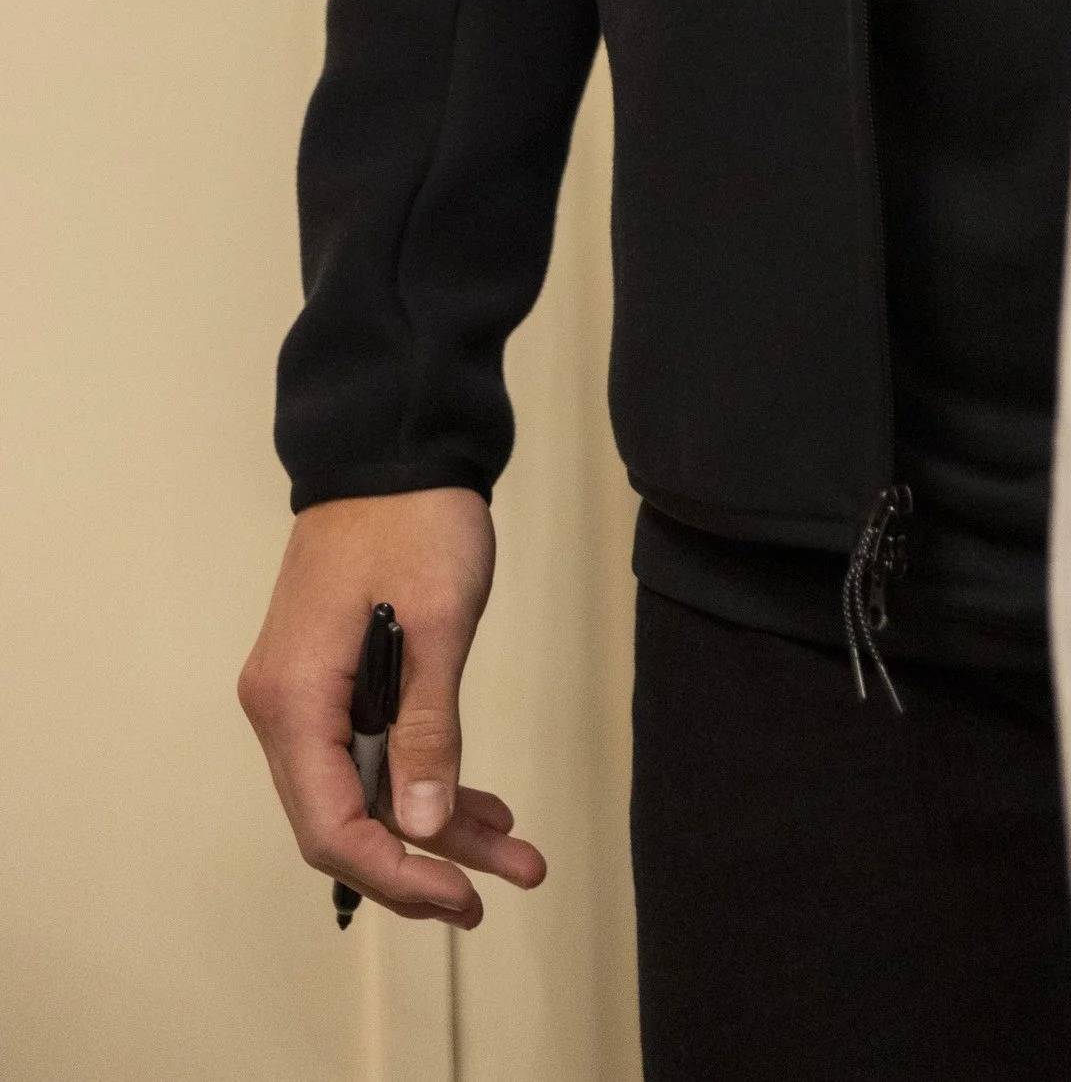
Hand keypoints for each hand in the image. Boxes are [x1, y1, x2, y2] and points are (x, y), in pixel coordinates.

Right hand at [238, 489, 543, 927]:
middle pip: (346, 820)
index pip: (332, 827)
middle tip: (498, 888)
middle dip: (424, 862)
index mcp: (295, 699)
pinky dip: (425, 777)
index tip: (461, 896)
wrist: (392, 443)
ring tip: (516, 852)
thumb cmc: (413, 516)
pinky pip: (372, 751)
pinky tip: (481, 805)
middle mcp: (284, 707)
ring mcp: (305, 693)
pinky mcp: (332, 678)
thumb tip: (421, 824)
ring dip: (437, 825)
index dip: (396, 874)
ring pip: (367, 790)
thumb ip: (428, 725)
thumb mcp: (436, 619)